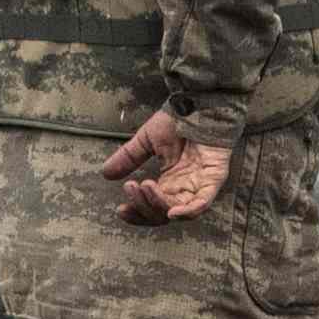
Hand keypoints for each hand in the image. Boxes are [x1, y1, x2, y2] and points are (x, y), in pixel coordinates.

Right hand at [100, 109, 230, 223]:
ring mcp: (199, 185)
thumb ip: (128, 158)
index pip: (152, 207)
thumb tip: (106, 173)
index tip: (121, 209)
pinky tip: (172, 212)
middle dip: (143, 206)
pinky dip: (188, 212)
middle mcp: (184, 188)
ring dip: (158, 204)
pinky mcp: (213, 178)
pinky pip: (203, 203)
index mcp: (169, 182)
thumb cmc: (177, 120)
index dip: (137, 212)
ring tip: (145, 186)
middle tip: (132, 188)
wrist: (197, 104)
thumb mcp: (146, 141)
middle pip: (162, 213)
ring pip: (178, 210)